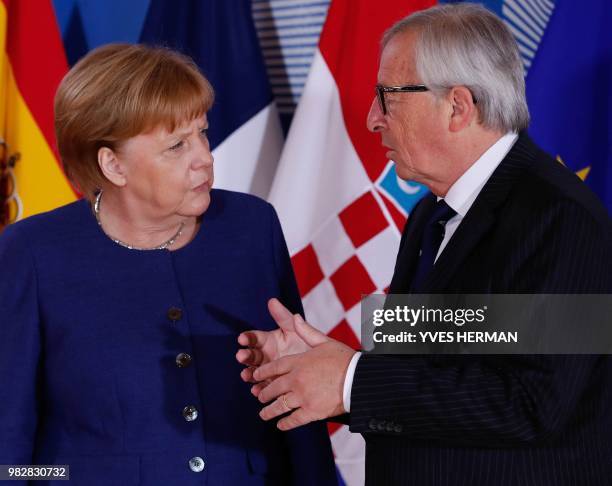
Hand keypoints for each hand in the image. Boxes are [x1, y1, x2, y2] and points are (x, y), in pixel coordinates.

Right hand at [236, 298, 310, 385]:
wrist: (320, 364)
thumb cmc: (305, 342)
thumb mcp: (295, 329)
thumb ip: (283, 317)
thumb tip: (272, 300)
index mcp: (268, 340)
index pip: (254, 338)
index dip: (247, 338)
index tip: (242, 338)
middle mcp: (264, 355)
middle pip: (251, 355)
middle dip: (245, 356)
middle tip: (241, 357)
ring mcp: (267, 370)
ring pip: (253, 372)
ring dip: (248, 373)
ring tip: (246, 375)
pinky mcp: (272, 384)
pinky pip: (263, 387)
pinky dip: (259, 388)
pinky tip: (257, 389)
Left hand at [253, 314, 355, 430]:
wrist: (358, 379)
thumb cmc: (343, 358)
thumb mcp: (324, 341)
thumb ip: (306, 331)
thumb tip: (294, 317)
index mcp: (298, 362)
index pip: (274, 368)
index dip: (262, 373)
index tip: (255, 376)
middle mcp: (296, 379)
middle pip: (273, 387)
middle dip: (264, 393)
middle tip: (260, 396)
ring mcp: (302, 396)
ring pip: (279, 405)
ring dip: (269, 411)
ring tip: (263, 414)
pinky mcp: (311, 411)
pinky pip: (293, 419)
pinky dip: (285, 424)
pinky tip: (280, 425)